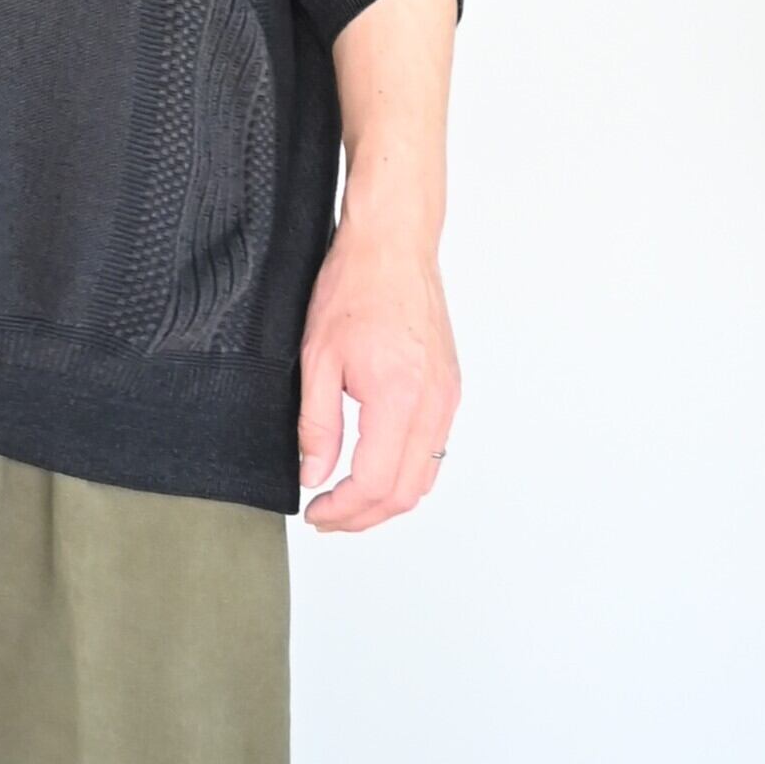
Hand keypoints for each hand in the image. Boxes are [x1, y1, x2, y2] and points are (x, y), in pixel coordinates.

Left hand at [296, 215, 458, 532]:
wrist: (393, 246)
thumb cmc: (355, 286)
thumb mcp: (317, 357)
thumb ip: (317, 424)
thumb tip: (314, 473)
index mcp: (399, 397)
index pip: (375, 483)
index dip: (343, 510)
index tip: (316, 513)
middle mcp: (433, 404)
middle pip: (405, 492)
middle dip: (363, 516)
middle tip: (327, 517)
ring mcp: (447, 398)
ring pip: (425, 476)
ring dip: (387, 499)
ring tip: (347, 501)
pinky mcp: (450, 389)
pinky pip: (435, 449)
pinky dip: (406, 472)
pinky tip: (376, 467)